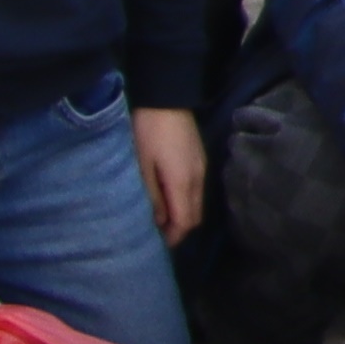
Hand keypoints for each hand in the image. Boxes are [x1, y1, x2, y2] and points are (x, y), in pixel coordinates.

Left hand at [135, 105, 209, 237]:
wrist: (166, 98)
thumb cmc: (149, 132)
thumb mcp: (143, 166)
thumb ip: (152, 196)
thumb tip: (158, 222)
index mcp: (183, 183)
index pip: (185, 222)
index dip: (173, 237)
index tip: (157, 244)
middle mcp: (197, 179)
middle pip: (195, 216)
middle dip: (179, 229)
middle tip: (157, 234)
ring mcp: (201, 168)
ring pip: (197, 204)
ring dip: (182, 215)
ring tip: (160, 218)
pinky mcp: (199, 160)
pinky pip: (196, 190)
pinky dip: (185, 201)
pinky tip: (168, 197)